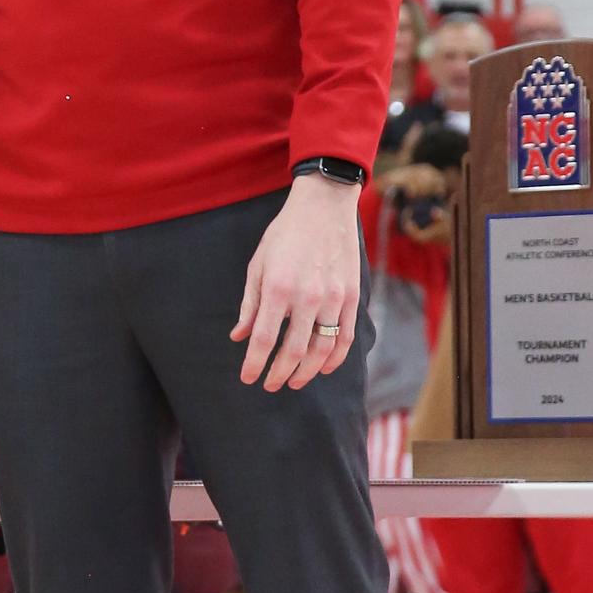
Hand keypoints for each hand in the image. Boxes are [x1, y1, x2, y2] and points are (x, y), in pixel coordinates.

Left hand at [232, 174, 360, 391]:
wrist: (324, 207)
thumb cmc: (285, 235)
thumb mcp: (258, 265)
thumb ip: (250, 305)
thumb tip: (239, 337)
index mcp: (278, 288)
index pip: (265, 339)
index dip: (255, 364)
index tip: (248, 378)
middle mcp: (307, 297)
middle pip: (294, 351)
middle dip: (279, 374)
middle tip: (270, 385)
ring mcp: (334, 298)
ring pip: (322, 350)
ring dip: (307, 372)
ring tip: (294, 382)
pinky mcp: (352, 296)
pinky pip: (346, 336)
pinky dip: (336, 358)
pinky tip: (324, 368)